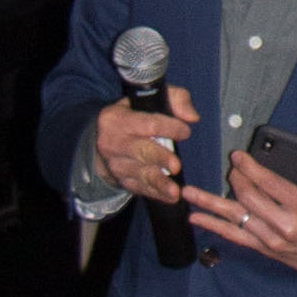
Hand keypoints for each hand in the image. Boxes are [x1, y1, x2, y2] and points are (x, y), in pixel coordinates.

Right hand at [94, 85, 198, 204]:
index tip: (185, 132)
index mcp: (116, 118)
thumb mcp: (151, 99)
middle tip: (176, 165)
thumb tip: (192, 117)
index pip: (146, 123)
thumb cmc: (135, 116)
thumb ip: (176, 99)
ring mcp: (115, 164)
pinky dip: (156, 193)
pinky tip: (170, 197)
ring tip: (174, 191)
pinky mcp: (121, 180)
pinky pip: (140, 188)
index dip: (168, 128)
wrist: (104, 140)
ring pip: (140, 173)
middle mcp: (112, 142)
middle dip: (160, 158)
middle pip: (140, 151)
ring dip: (159, 182)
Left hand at [190, 140, 296, 296]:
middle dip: (236, 180)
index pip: (270, 184)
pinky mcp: (266, 249)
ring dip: (210, 204)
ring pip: (236, 218)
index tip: (238, 157)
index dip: (250, 168)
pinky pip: (235, 236)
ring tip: (188, 193)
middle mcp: (285, 225)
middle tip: (231, 167)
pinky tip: (197, 217)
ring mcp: (272, 240)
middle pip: (249, 198)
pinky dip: (214, 226)